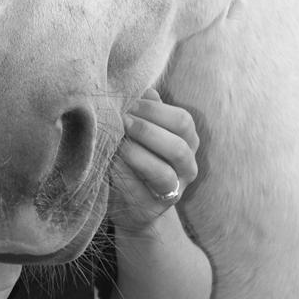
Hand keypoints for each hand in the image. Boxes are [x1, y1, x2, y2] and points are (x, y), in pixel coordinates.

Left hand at [109, 88, 199, 232]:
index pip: (183, 121)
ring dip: (137, 156)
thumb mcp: (144, 130)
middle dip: (147, 131)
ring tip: (117, 144)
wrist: (131, 202)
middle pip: (177, 147)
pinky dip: (124, 177)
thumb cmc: (136, 154)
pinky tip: (110, 164)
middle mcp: (188, 168)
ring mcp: (173, 192)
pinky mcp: (152, 210)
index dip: (156, 110)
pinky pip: (140, 194)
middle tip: (123, 121)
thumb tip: (144, 88)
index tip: (131, 103)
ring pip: (163, 174)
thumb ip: (147, 110)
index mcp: (188, 142)